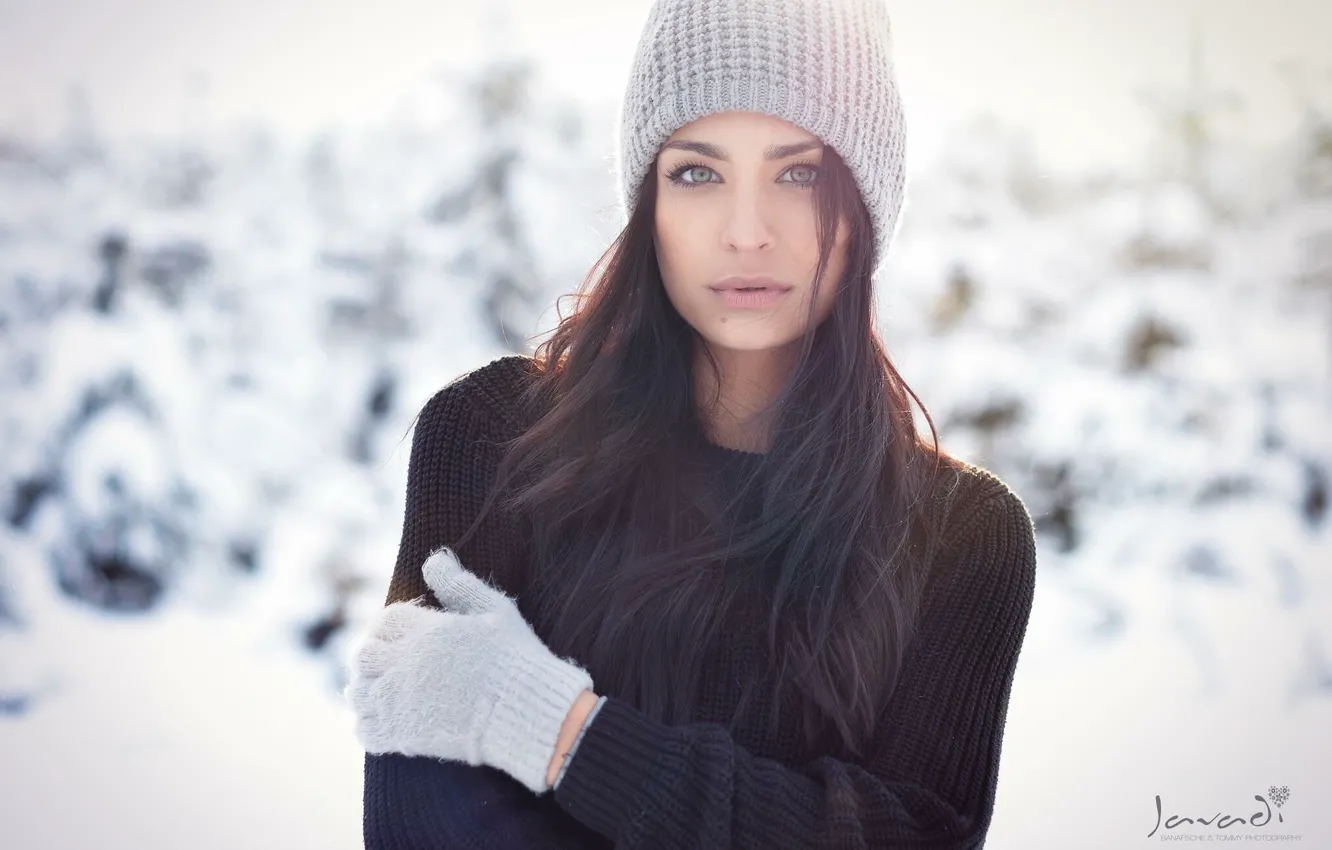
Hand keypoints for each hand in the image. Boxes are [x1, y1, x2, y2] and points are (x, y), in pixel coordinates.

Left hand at [345, 547, 594, 794]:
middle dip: (373, 656)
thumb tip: (433, 559)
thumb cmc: (515, 658)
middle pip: (364, 654)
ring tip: (382, 692)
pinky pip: (365, 731)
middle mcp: (404, 663)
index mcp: (425, 631)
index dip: (391, 626)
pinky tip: (384, 721)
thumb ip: (459, 585)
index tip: (402, 635)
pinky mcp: (402, 735)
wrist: (524, 711)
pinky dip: (368, 725)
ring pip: (357, 693)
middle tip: (389, 664)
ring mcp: (399, 701)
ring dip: (366, 690)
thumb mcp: (494, 611)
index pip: (386, 620)